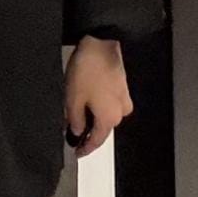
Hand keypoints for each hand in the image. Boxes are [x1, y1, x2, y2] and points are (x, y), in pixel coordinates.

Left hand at [64, 37, 133, 155]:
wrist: (101, 43)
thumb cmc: (87, 71)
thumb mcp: (73, 99)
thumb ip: (75, 121)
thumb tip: (78, 132)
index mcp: (109, 118)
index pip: (97, 141)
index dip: (85, 148)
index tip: (77, 152)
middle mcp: (120, 111)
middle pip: (104, 129)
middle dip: (89, 133)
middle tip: (74, 135)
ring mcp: (123, 98)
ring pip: (107, 115)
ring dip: (94, 118)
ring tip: (78, 116)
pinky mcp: (122, 86)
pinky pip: (110, 103)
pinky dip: (99, 106)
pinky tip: (88, 101)